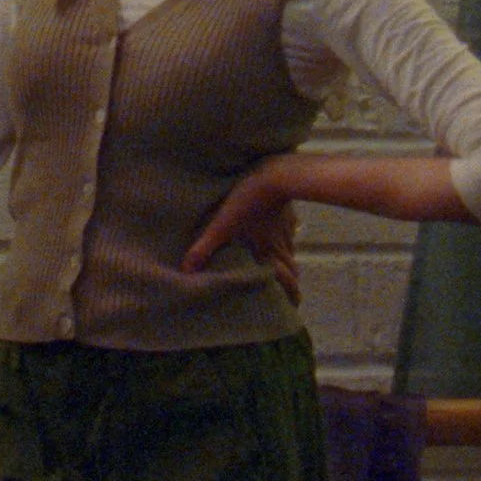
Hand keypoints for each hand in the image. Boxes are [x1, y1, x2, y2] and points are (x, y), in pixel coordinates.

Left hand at [180, 155, 307, 296]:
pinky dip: (285, 239)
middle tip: (287, 292)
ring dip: (286, 262)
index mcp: (267, 251)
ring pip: (290, 251)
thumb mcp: (222, 225)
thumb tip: (187, 270)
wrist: (274, 172)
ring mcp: (286, 229)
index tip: (293, 307)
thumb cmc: (247, 201)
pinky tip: (277, 234)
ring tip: (278, 267)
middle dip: (291, 283)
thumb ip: (205, 247)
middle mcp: (280, 244)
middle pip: (292, 269)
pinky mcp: (287, 212)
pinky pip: (289, 231)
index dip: (292, 295)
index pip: (287, 280)